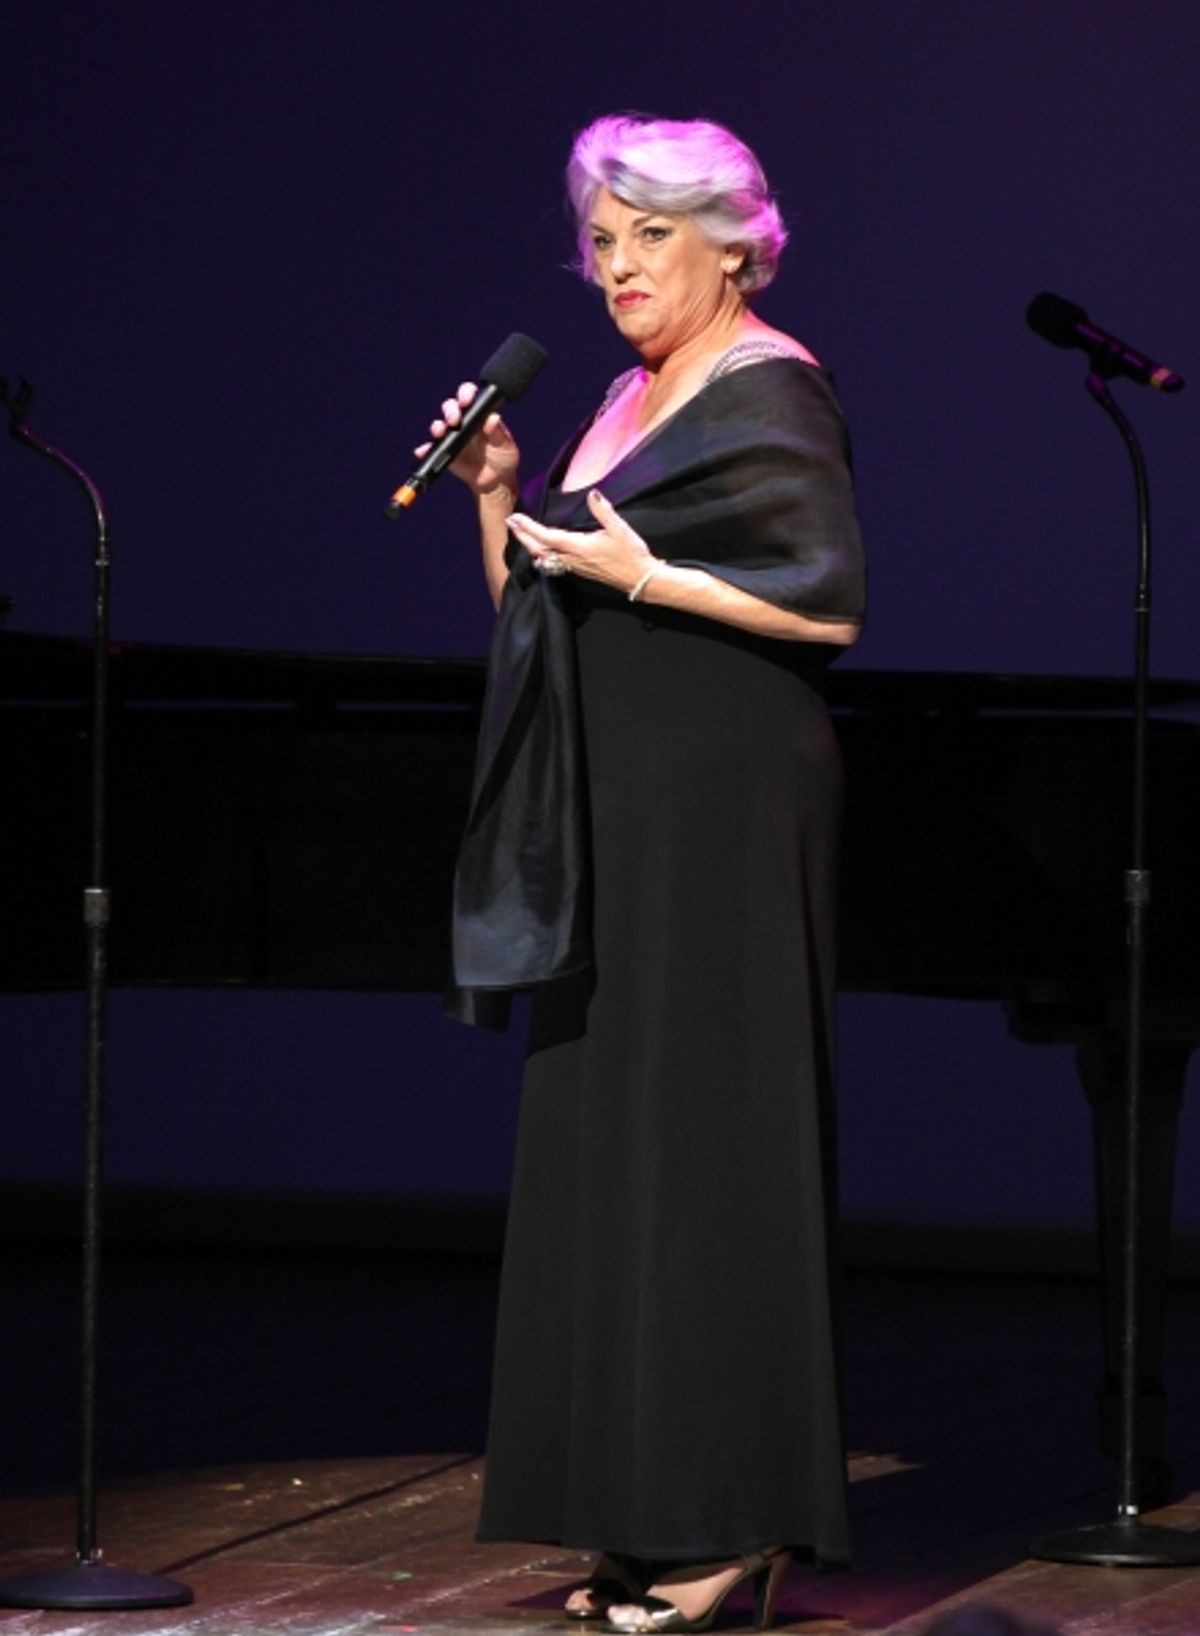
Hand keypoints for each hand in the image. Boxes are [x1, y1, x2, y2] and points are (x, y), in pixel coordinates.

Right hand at [416, 380, 519, 498]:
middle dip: (450, 410)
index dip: (466, 394)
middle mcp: (463, 421)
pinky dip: (425, 449)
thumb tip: (493, 418)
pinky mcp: (444, 451)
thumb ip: (499, 433)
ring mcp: (452, 435)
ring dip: (437, 427)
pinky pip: (432, 448)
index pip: (469, 396)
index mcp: (479, 414)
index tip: (466, 401)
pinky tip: (422, 452)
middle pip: (451, 407)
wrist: (495, 481)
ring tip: (440, 432)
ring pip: (439, 425)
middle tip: (454, 420)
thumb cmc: (503, 458)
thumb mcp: (505, 446)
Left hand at [506, 489, 657, 593]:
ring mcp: (575, 567)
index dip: (528, 527)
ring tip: (522, 535)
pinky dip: (543, 554)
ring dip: (531, 546)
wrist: (641, 579)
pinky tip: (543, 550)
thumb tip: (592, 493)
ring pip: (545, 558)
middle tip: (510, 523)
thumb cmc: (631, 554)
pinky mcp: (580, 571)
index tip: (515, 518)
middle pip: (539, 549)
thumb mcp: (619, 528)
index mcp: (577, 546)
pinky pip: (554, 563)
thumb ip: (603, 510)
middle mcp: (571, 559)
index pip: (546, 536)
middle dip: (523, 537)